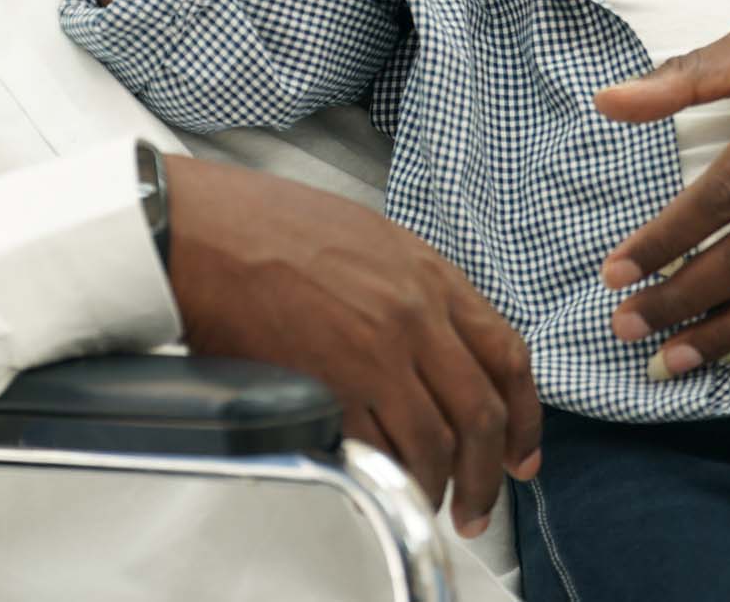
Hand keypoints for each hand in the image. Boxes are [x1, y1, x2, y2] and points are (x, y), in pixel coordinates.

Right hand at [165, 157, 542, 535]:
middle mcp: (412, 315)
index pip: (507, 355)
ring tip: (430, 504)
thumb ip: (414, 290)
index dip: (525, 416)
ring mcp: (374, 354)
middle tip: (480, 503)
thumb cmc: (267, 225)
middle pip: (481, 414)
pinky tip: (384, 487)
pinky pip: (378, 452)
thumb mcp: (368, 236)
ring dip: (441, 487)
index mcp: (427, 274)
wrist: (204, 231)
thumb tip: (438, 348)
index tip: (520, 452)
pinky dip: (389, 480)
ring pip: (436, 443)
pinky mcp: (330, 388)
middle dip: (488, 474)